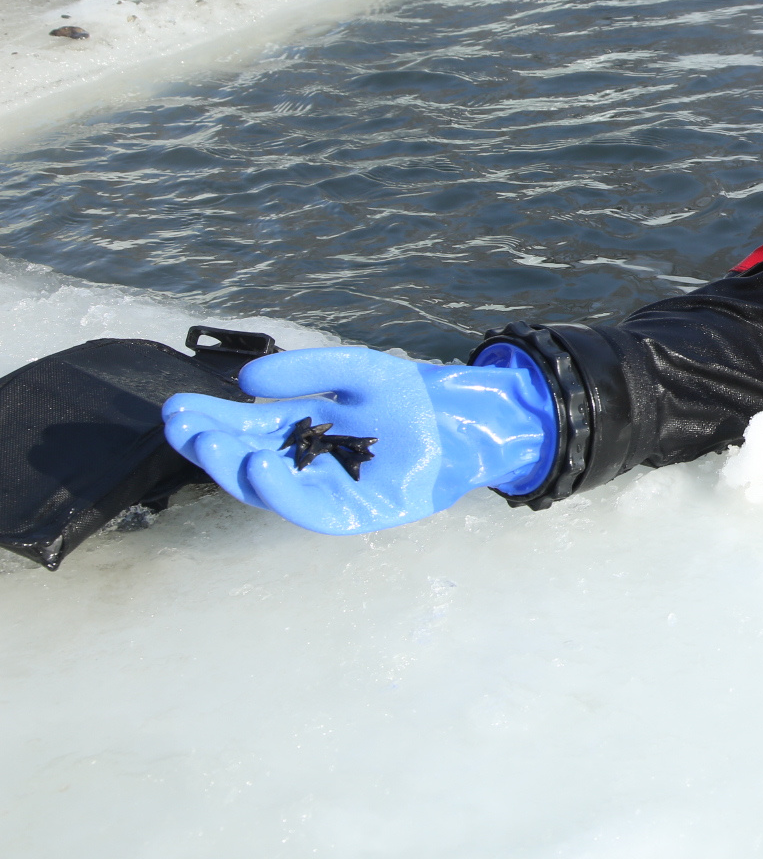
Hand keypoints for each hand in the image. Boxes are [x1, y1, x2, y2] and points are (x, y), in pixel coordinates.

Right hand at [162, 344, 555, 534]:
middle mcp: (307, 465)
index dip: (210, 419)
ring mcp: (328, 491)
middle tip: (178, 425)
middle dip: (210, 444)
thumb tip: (246, 381)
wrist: (467, 420)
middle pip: (247, 458)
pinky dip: (281, 490)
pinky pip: (308, 508)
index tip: (175, 406)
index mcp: (300, 431)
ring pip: (270, 488)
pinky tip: (259, 464)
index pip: (244, 428)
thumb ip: (305, 372)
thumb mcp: (353, 370)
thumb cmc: (411, 396)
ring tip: (208, 443)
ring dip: (235, 468)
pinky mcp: (354, 513)